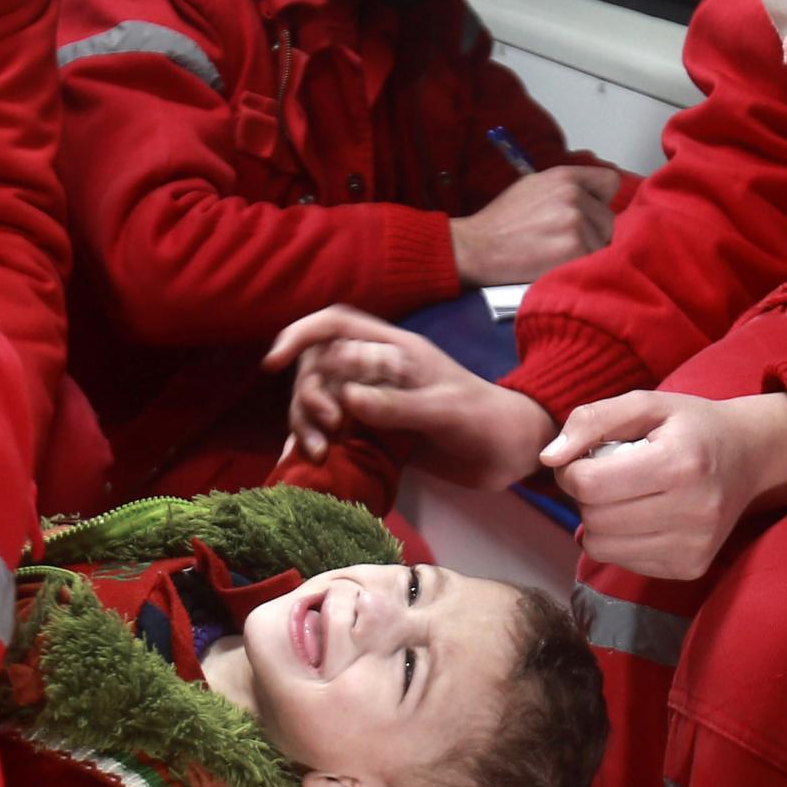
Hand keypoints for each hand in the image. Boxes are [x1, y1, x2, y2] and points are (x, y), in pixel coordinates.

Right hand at [265, 305, 556, 487]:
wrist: (511, 453)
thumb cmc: (485, 422)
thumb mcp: (445, 411)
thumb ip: (397, 405)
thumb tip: (347, 398)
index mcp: (393, 350)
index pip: (336, 325)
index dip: (301, 335)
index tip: (276, 362)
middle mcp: (377, 371)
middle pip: (317, 368)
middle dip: (307, 393)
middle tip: (325, 425)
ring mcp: (375, 403)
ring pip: (321, 401)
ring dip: (307, 422)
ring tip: (319, 452)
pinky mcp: (377, 434)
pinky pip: (334, 432)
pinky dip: (317, 443)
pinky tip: (312, 461)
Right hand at [450, 165, 619, 285]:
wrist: (476, 248)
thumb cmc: (502, 223)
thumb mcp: (532, 187)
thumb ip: (566, 188)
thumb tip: (593, 197)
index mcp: (564, 177)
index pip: (609, 182)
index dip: (601, 200)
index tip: (590, 214)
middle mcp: (572, 195)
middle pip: (609, 219)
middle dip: (593, 233)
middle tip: (563, 242)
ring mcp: (574, 222)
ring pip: (603, 243)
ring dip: (586, 253)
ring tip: (556, 254)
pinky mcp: (574, 249)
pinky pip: (593, 261)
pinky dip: (577, 267)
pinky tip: (556, 265)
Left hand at [542, 390, 786, 580]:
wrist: (750, 457)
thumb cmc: (690, 426)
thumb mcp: (644, 404)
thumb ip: (591, 420)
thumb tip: (548, 459)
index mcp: (680, 463)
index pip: (590, 484)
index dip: (573, 469)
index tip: (588, 457)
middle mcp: (693, 511)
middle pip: (593, 518)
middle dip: (586, 496)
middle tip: (606, 476)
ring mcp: (694, 546)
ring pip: (602, 547)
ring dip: (599, 521)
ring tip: (625, 495)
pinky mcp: (690, 568)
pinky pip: (623, 562)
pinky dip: (620, 540)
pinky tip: (643, 515)